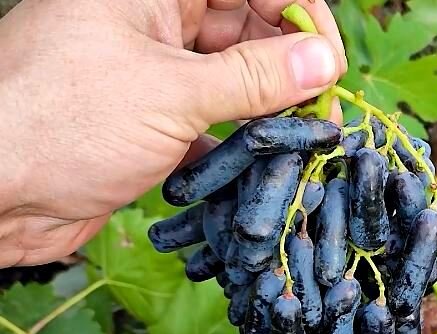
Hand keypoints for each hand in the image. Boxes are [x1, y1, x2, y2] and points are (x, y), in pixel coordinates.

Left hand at [0, 0, 347, 266]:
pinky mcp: (154, 127)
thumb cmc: (59, 125)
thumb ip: (255, 78)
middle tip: (326, 113)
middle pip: (249, 29)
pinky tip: (267, 168)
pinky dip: (245, 146)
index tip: (330, 60)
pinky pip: (218, 125)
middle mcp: (155, 25)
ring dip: (274, 112)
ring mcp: (155, 77)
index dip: (297, 11)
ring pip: (237, 81)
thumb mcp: (170, 94)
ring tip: (305, 143)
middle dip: (294, 67)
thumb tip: (327, 60)